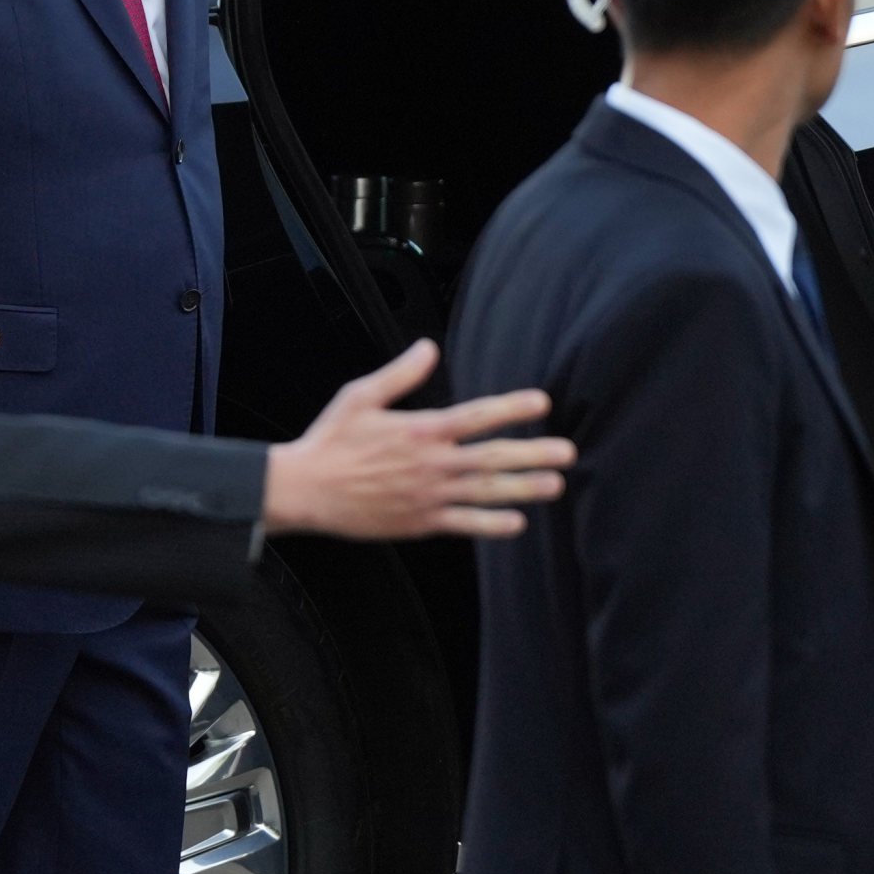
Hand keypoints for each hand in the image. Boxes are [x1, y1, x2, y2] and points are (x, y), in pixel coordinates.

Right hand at [260, 340, 569, 542]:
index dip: (512, 408)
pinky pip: (464, 525)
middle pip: (493, 457)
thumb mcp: (360, 396)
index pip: (477, 416)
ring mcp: (428, 496)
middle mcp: (432, 464)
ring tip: (556, 485)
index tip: (541, 403)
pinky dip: (491, 525)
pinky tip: (517, 523)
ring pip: (486, 492)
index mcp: (421, 430)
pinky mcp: (420, 523)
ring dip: (524, 488)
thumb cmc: (330, 441)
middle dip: (534, 453)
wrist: (306, 490)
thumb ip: (400, 374)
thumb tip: (430, 348)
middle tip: (567, 452)